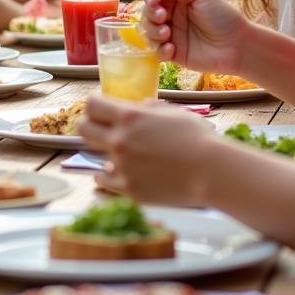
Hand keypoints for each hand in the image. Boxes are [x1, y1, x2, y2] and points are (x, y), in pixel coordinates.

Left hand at [78, 95, 212, 205]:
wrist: (211, 171)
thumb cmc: (197, 138)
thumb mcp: (173, 112)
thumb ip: (151, 108)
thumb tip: (141, 107)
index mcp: (129, 116)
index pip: (92, 105)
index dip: (94, 106)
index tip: (99, 109)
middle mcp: (120, 140)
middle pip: (84, 129)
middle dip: (90, 127)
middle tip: (102, 130)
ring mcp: (122, 166)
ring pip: (96, 158)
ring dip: (108, 154)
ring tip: (125, 155)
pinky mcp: (128, 189)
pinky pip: (106, 180)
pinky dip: (110, 176)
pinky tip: (119, 172)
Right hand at [142, 0, 247, 74]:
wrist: (238, 45)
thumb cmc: (224, 17)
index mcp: (178, 1)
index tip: (155, 1)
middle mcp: (173, 18)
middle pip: (147, 14)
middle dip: (150, 15)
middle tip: (162, 17)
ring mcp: (173, 36)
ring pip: (149, 33)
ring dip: (153, 32)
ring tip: (167, 33)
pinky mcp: (175, 54)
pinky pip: (157, 53)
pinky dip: (160, 50)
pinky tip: (172, 49)